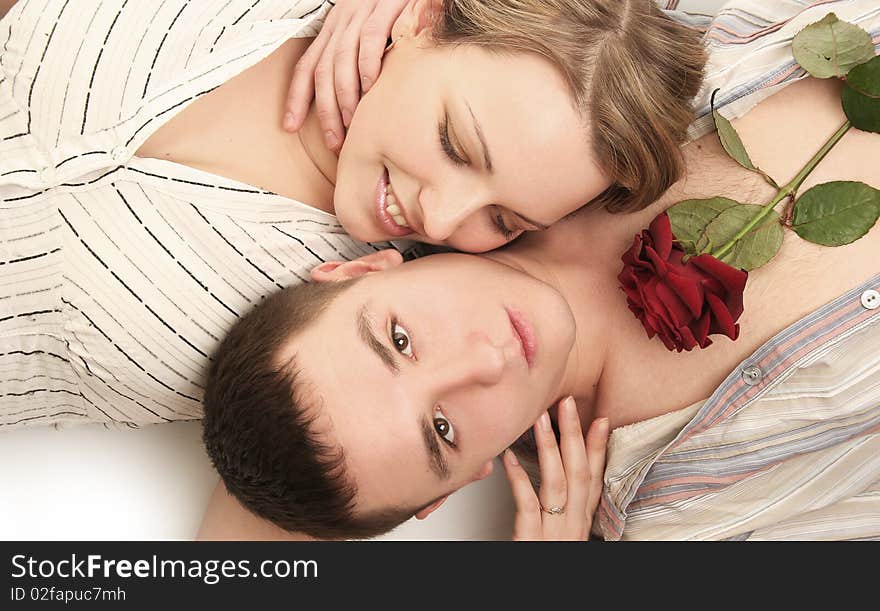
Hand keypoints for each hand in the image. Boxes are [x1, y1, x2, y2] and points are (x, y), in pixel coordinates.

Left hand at [283, 0, 408, 151]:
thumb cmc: (397, 11)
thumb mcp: (371, 34)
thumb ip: (361, 62)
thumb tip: (359, 103)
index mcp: (333, 31)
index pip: (306, 66)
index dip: (296, 97)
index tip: (290, 125)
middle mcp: (340, 23)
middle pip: (322, 70)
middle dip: (324, 109)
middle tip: (334, 139)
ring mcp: (360, 14)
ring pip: (342, 59)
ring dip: (345, 95)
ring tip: (351, 123)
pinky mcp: (383, 8)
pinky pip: (370, 39)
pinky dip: (368, 66)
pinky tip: (370, 88)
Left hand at [503, 397, 609, 540]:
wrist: (539, 598)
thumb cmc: (540, 552)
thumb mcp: (559, 533)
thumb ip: (560, 508)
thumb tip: (555, 476)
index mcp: (580, 521)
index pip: (594, 479)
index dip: (598, 448)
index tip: (601, 419)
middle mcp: (573, 525)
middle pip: (579, 473)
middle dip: (574, 434)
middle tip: (567, 402)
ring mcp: (554, 533)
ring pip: (557, 482)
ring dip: (550, 445)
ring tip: (540, 417)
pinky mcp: (531, 541)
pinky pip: (528, 505)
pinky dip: (519, 479)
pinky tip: (508, 457)